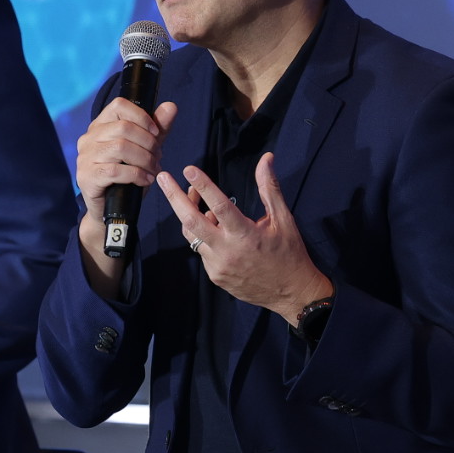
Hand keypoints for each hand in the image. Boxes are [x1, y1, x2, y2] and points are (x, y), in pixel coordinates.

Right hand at [73, 97, 178, 294]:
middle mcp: (89, 138)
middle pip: (124, 128)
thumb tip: (171, 106)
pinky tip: (146, 180)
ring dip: (144, 159)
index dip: (142, 116)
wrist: (111, 209)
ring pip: (121, 147)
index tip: (156, 133)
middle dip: (148, 143)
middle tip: (158, 158)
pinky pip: (115, 170)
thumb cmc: (127, 176)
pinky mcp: (86, 177)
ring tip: (154, 169)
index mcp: (101, 125)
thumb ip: (158, 129)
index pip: (119, 105)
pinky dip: (136, 174)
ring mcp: (85, 157)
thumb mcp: (146, 150)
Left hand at [156, 152, 331, 322]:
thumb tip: (266, 159)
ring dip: (190, 215)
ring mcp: (218, 266)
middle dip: (174, 197)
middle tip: (163, 178)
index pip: (219, 205)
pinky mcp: (215, 276)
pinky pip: (202, 251)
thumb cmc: (289, 253)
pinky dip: (203, 235)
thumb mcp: (283, 219)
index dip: (203, 186)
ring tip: (195, 200)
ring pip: (193, 236)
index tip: (188, 169)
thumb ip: (269, 188)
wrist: (291, 293)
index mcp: (246, 235)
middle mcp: (228, 251)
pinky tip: (215, 228)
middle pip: (191, 221)